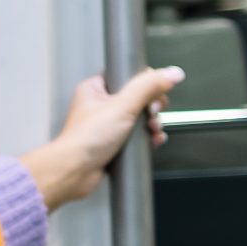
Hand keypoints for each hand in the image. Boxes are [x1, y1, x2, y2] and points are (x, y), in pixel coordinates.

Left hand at [20, 67, 184, 211]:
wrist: (75, 172)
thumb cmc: (86, 139)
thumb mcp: (123, 106)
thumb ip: (148, 87)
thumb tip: (171, 73)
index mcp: (95, 89)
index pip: (127, 76)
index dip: (145, 84)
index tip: (154, 93)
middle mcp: (100, 106)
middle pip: (137, 98)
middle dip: (151, 107)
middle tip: (152, 113)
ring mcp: (106, 126)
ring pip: (139, 119)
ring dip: (151, 124)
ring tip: (151, 130)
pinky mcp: (113, 144)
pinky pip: (136, 137)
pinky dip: (147, 138)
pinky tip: (152, 141)